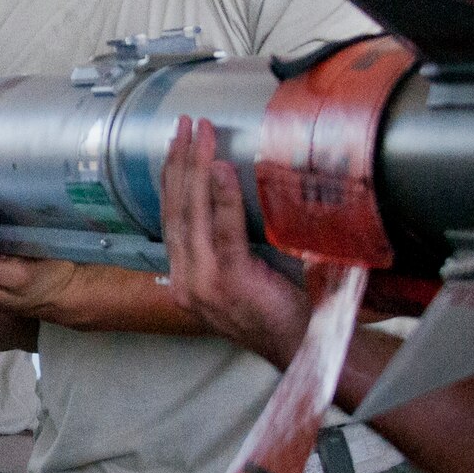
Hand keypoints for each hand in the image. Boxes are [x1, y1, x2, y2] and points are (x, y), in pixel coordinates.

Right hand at [158, 116, 308, 363]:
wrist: (301, 347)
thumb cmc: (279, 310)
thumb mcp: (243, 273)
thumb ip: (227, 243)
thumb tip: (230, 192)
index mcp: (186, 277)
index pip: (172, 218)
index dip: (172, 177)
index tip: (178, 143)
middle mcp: (186, 281)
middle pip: (175, 210)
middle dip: (179, 162)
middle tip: (186, 125)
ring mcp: (203, 284)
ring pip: (191, 215)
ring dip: (196, 168)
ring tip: (200, 135)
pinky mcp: (229, 282)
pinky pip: (222, 232)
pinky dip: (221, 197)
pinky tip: (221, 169)